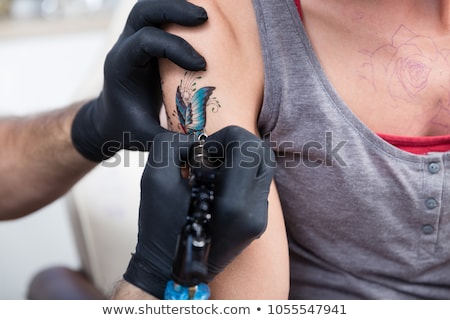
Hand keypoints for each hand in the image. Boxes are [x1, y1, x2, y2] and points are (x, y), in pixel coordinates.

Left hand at [71, 0, 207, 161]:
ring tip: (206, 14)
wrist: (110, 120)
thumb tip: (202, 148)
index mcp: (121, 66)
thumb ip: (169, 143)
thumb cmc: (126, 128)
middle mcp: (125, 46)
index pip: (145, 42)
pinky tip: (199, 20)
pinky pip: (160, 17)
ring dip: (177, 6)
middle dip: (174, 10)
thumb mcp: (145, 139)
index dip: (175, 48)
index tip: (201, 64)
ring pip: (151, 7)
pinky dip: (177, 13)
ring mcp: (135, 39)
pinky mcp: (147, 40)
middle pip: (144, 12)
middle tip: (204, 18)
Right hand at [123, 126, 274, 298]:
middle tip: (210, 155)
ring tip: (213, 169)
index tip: (203, 151)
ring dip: (239, 158)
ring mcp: (260, 219)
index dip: (222, 137)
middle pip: (262, 153)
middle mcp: (254, 212)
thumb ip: (172, 145)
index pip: (247, 146)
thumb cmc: (159, 227)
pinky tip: (218, 185)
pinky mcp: (258, 223)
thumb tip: (196, 141)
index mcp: (232, 204)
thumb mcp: (154, 178)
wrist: (171, 269)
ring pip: (264, 167)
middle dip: (235, 144)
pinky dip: (240, 175)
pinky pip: (258, 184)